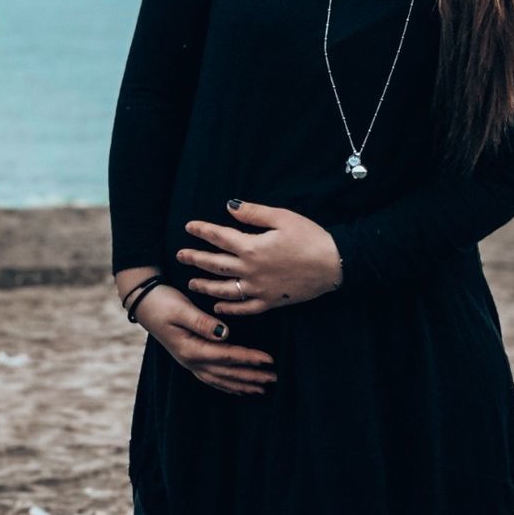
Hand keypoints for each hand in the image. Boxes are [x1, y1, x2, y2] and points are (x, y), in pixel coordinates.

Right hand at [132, 282, 277, 396]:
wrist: (143, 302)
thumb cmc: (163, 302)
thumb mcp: (181, 309)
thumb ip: (202, 322)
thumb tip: (224, 333)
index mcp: (191, 349)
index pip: (226, 356)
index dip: (249, 359)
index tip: (269, 360)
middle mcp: (191, 360)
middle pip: (226, 373)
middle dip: (251, 376)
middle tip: (273, 378)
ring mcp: (189, 361)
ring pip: (220, 379)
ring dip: (241, 384)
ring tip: (262, 387)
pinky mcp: (189, 357)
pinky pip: (212, 377)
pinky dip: (227, 384)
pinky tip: (238, 388)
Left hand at [177, 200, 342, 315]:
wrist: (333, 265)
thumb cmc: (310, 237)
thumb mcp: (282, 217)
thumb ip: (253, 214)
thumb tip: (229, 206)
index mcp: (252, 247)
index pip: (220, 237)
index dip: (202, 231)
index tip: (189, 227)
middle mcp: (250, 270)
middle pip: (215, 264)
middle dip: (195, 259)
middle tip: (180, 256)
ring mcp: (258, 289)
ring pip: (224, 289)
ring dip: (205, 285)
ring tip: (192, 282)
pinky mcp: (269, 302)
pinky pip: (243, 308)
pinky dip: (228, 308)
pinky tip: (218, 305)